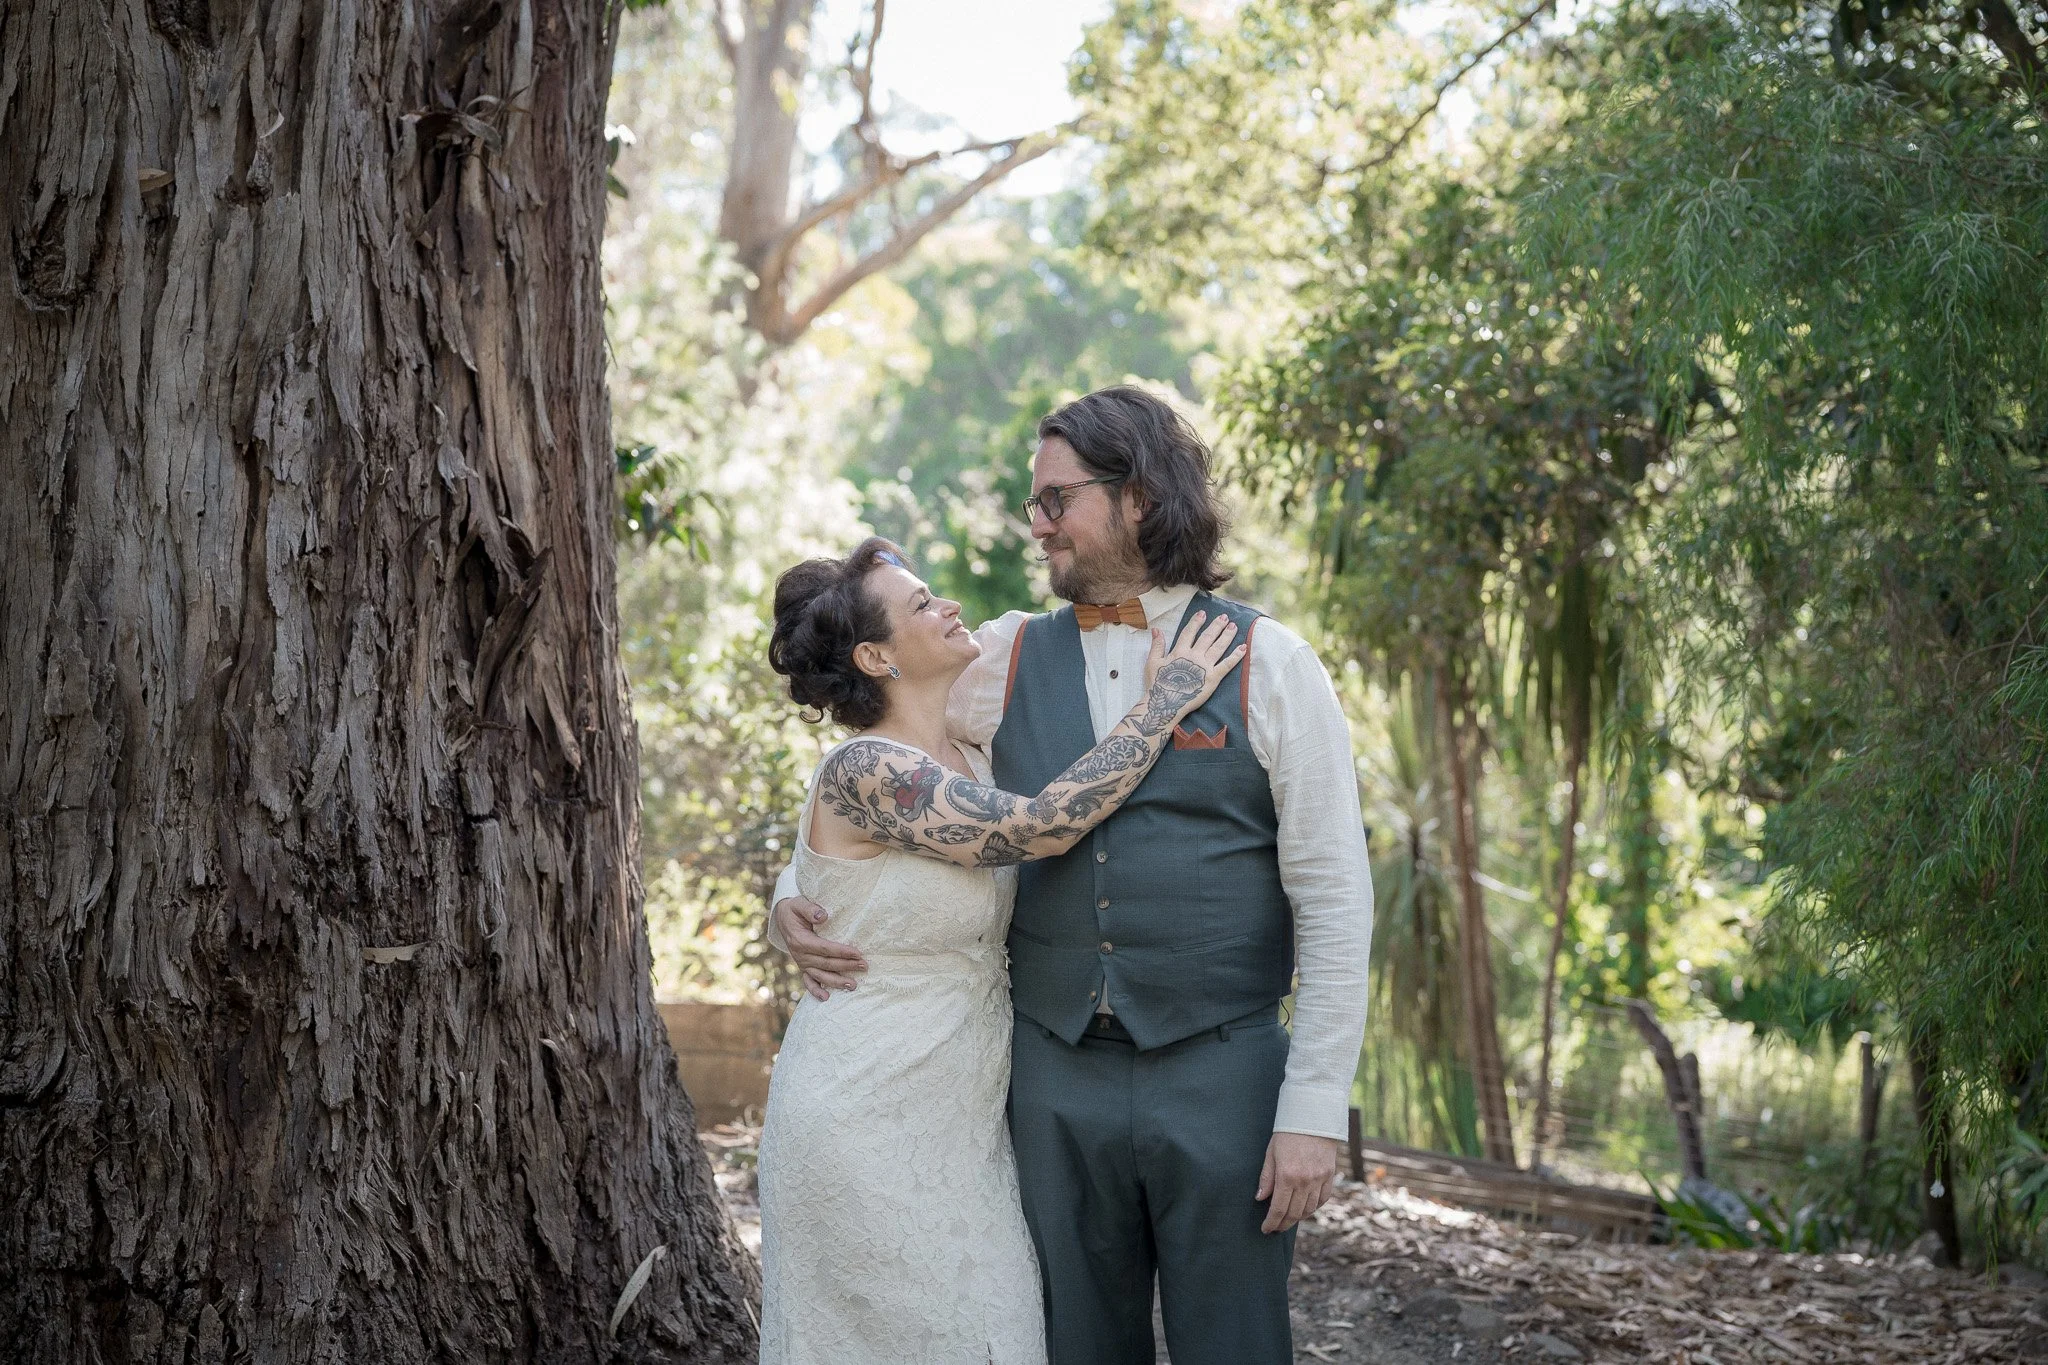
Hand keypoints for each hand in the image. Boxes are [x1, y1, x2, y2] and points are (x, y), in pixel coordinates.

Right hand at [775, 896, 866, 1000]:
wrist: (783, 917)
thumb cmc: (795, 909)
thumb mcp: (799, 904)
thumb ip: (810, 909)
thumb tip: (823, 916)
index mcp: (800, 940)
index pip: (824, 948)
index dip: (841, 952)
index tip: (857, 953)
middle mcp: (800, 955)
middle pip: (826, 963)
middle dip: (846, 966)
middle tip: (864, 966)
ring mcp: (801, 963)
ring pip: (820, 975)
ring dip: (837, 982)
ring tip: (853, 985)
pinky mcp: (803, 967)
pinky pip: (808, 982)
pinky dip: (816, 991)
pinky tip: (826, 998)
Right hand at [1140, 611, 1246, 725]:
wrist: (1166, 703)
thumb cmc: (1157, 684)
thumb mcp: (1152, 662)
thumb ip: (1157, 645)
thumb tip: (1156, 629)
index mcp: (1180, 651)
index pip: (1190, 632)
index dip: (1196, 622)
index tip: (1203, 613)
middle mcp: (1194, 656)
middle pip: (1207, 637)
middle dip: (1216, 626)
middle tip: (1224, 617)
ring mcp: (1205, 666)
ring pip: (1218, 647)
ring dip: (1227, 636)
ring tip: (1234, 626)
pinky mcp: (1213, 678)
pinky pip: (1227, 665)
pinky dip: (1236, 656)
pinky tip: (1243, 647)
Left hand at [1257, 1132, 1339, 1233]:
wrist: (1313, 1118)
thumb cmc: (1287, 1134)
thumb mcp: (1271, 1153)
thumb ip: (1266, 1178)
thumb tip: (1259, 1198)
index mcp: (1287, 1176)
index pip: (1278, 1208)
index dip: (1271, 1222)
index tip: (1266, 1229)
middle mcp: (1304, 1181)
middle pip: (1294, 1213)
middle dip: (1283, 1224)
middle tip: (1276, 1228)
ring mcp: (1319, 1179)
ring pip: (1309, 1209)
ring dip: (1298, 1218)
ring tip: (1288, 1219)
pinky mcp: (1329, 1176)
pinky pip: (1322, 1199)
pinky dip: (1313, 1208)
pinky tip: (1305, 1209)